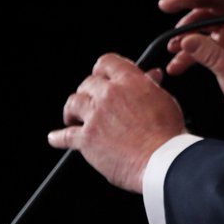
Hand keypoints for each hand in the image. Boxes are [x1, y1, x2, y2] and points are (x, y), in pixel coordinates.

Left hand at [47, 53, 186, 193]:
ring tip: (73, 117)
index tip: (102, 77)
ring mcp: (96, 116)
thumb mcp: (165, 102)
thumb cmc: (168, 135)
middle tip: (91, 101)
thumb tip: (152, 74)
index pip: (107, 63)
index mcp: (130, 82)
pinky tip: (55, 138)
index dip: (102, 70)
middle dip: (88, 92)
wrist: (161, 161)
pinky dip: (58, 137)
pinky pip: (64, 135)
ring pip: (73, 103)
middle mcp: (110, 95)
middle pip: (88, 83)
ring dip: (72, 110)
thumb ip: (151, 87)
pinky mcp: (86, 139)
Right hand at [157, 0, 223, 141]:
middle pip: (217, 3)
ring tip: (171, 45)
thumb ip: (210, 56)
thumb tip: (186, 39)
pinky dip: (191, 49)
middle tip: (167, 6)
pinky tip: (177, 62)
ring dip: (187, 31)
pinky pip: (207, 39)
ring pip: (209, 21)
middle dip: (190, 4)